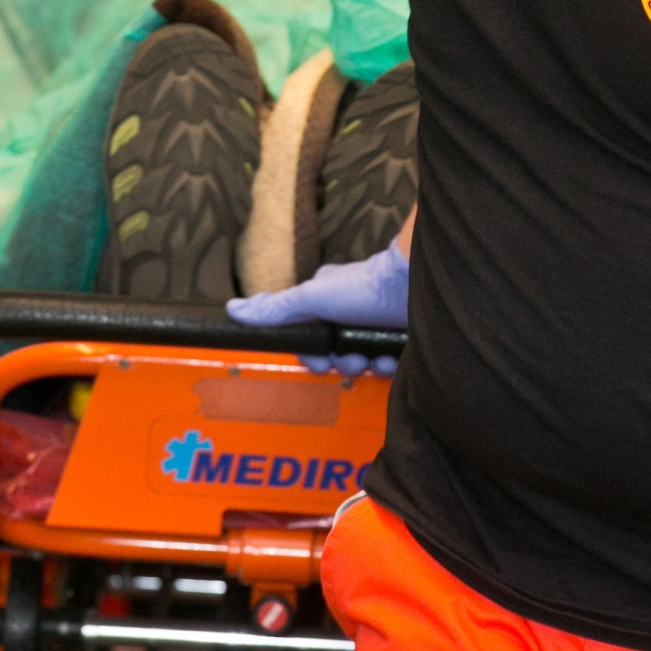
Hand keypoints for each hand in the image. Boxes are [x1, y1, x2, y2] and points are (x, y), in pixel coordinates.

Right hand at [227, 239, 407, 375]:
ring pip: (360, 363)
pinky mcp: (394, 340)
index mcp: (324, 303)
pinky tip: (390, 354)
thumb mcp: (313, 297)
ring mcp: (372, 328)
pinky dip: (387, 363)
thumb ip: (276, 308)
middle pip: (334, 356)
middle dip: (342, 362)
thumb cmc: (366, 285)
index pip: (308, 342)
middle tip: (351, 357)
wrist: (415, 289)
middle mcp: (348, 316)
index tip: (320, 359)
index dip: (312, 356)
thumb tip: (234, 309)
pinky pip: (385, 364)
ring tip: (373, 354)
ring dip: (366, 364)